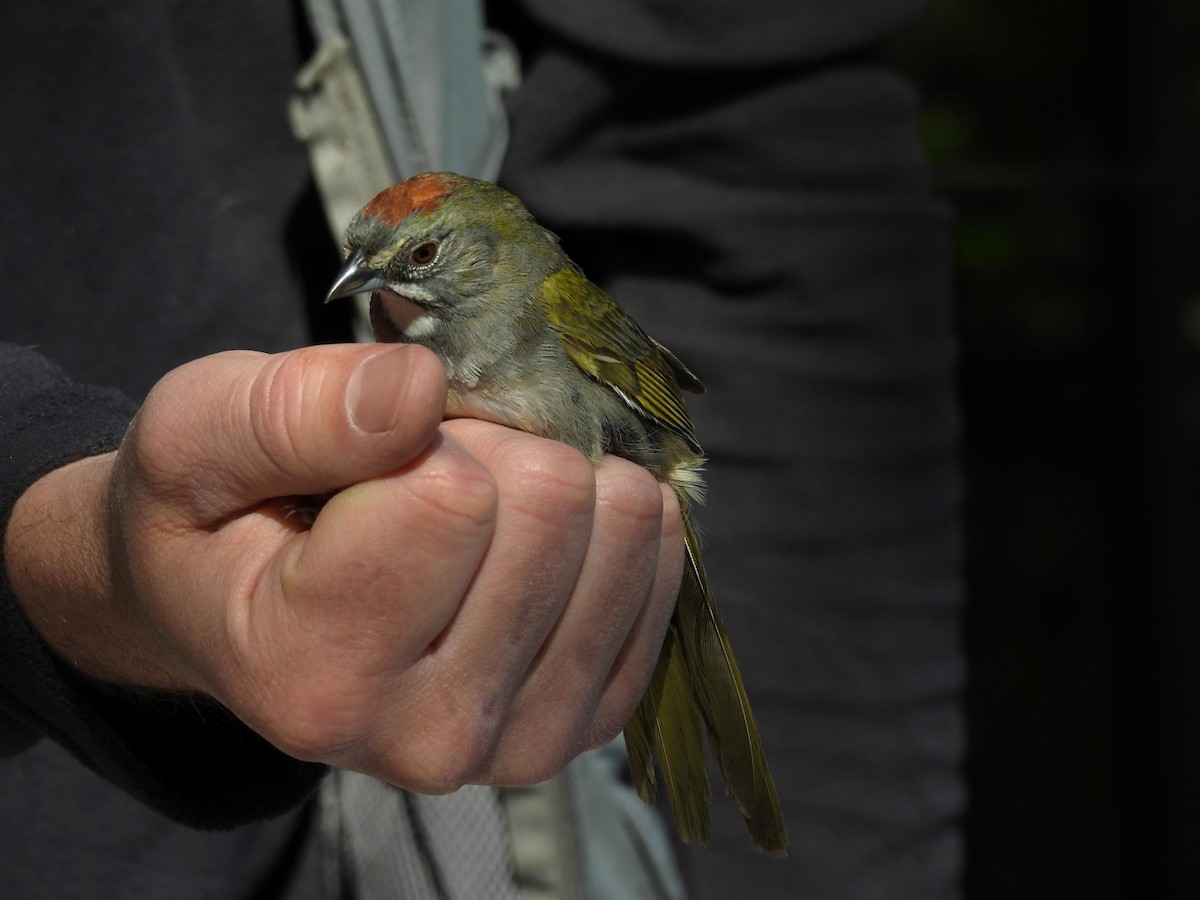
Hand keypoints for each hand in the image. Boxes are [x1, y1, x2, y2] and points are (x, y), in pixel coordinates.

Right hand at [3, 344, 683, 790]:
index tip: (369, 457)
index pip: (452, 496)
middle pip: (554, 504)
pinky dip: (606, 520)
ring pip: (623, 527)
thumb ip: (288, 412)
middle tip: (428, 478)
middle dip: (495, 450)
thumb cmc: (216, 520)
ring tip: (476, 512)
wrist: (250, 611)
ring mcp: (525, 740)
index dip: (416, 434)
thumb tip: (416, 388)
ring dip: (557, 480)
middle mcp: (430, 738)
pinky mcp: (592, 717)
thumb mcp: (198, 435)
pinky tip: (534, 539)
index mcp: (313, 676)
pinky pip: (660, 566)